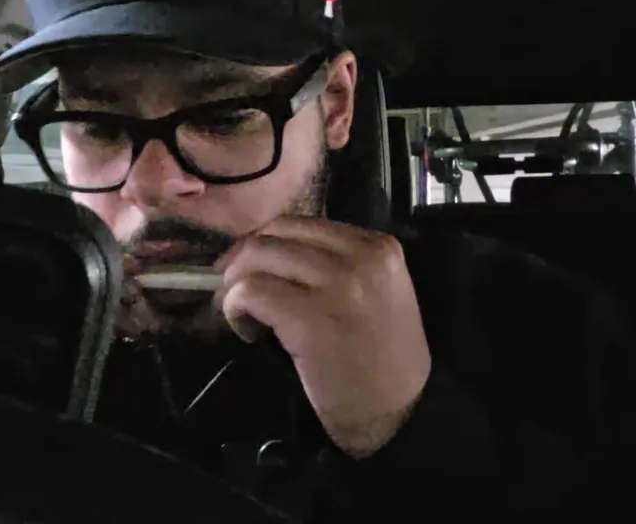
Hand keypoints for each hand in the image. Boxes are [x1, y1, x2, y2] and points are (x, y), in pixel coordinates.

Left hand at [215, 216, 431, 457]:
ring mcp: (336, 287)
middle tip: (236, 291)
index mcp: (378, 246)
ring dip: (236, 286)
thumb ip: (338, 263)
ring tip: (245, 315)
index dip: (265, 243)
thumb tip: (268, 251)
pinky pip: (251, 294)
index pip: (300, 224)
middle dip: (242, 261)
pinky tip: (248, 331)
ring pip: (257, 259)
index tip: (251, 269)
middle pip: (273, 235)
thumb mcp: (379, 292)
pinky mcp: (309, 320)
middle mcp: (360, 258)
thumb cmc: (383, 358)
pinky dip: (236, 309)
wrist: (399, 412)